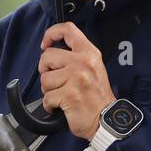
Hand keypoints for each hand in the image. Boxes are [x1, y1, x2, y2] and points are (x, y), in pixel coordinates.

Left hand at [38, 22, 114, 139]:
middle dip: (45, 70)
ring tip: (62, 95)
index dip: (51, 33)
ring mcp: (76, 78)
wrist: (105, 120)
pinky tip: (61, 106)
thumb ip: (75, 56)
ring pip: (44, 78)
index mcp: (89, 53)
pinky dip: (50, 105)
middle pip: (47, 56)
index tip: (45, 44)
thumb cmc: (96, 97)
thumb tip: (51, 50)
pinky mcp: (69, 95)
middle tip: (55, 80)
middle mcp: (83, 62)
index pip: (68, 30)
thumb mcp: (92, 68)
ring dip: (49, 90)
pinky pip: (47, 97)